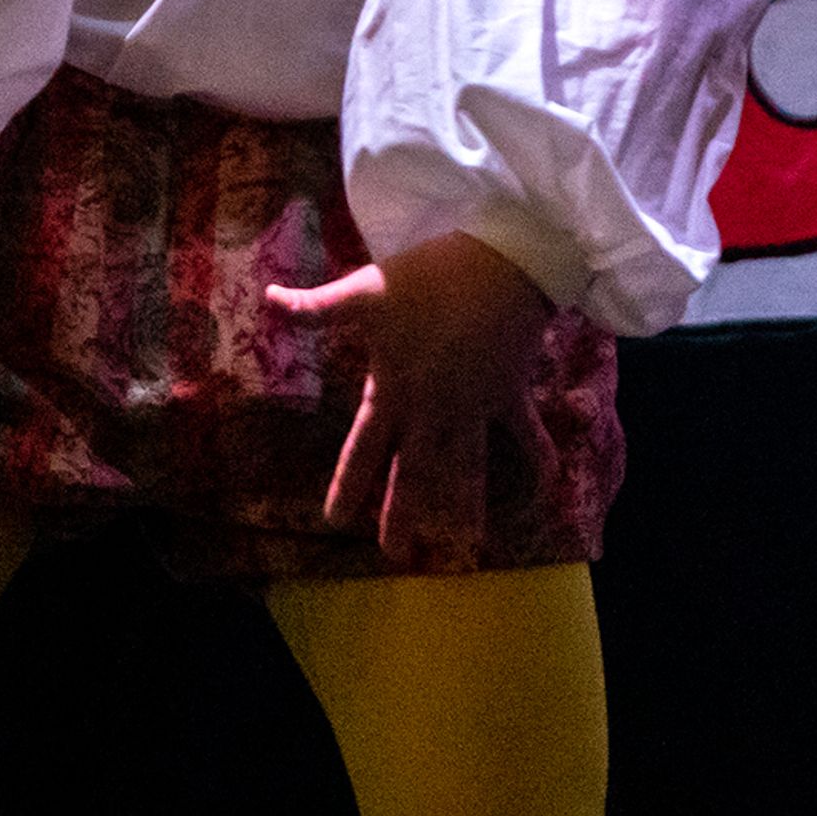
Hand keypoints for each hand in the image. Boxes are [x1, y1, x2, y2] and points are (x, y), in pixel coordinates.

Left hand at [266, 230, 559, 570]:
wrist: (503, 262)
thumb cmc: (432, 278)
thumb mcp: (367, 291)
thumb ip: (317, 306)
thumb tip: (266, 301)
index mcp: (395, 390)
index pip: (365, 448)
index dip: (349, 483)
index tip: (335, 521)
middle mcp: (434, 409)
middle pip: (416, 471)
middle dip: (404, 512)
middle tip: (395, 553)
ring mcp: (476, 405)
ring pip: (468, 465)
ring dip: (467, 503)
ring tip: (468, 541)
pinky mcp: (509, 391)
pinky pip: (525, 433)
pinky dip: (538, 457)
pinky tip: (550, 485)